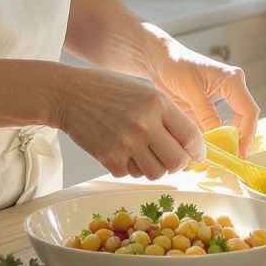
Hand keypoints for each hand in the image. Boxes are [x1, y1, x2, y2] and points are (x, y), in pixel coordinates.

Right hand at [57, 68, 205, 180]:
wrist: (69, 94)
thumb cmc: (108, 90)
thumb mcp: (144, 92)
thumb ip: (167, 115)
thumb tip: (189, 143)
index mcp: (157, 103)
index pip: (191, 136)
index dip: (197, 150)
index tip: (195, 153)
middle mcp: (144, 124)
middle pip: (177, 161)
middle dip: (179, 163)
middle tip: (171, 158)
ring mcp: (126, 143)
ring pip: (156, 173)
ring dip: (154, 167)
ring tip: (144, 153)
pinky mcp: (109, 158)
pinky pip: (132, 174)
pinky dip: (131, 168)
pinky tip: (123, 151)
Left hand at [142, 24, 259, 157]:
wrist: (160, 60)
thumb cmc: (175, 65)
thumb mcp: (190, 90)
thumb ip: (206, 112)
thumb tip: (217, 135)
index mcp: (232, 79)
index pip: (249, 110)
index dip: (247, 133)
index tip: (240, 152)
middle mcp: (232, 87)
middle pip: (246, 117)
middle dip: (241, 138)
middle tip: (232, 157)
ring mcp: (224, 95)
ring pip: (235, 122)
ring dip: (230, 137)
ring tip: (222, 153)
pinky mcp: (213, 104)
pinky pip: (221, 122)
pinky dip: (218, 134)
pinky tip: (211, 144)